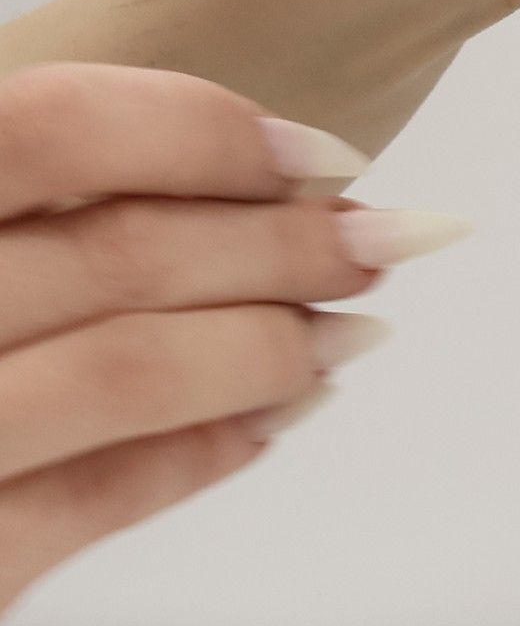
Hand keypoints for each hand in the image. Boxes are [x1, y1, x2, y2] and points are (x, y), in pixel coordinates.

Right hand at [0, 64, 460, 613]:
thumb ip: (13, 205)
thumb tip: (192, 175)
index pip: (49, 126)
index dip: (201, 133)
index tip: (314, 155)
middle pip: (121, 251)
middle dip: (280, 247)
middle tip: (377, 242)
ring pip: (130, 369)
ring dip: (267, 347)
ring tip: (349, 333)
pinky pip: (99, 500)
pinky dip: (203, 453)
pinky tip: (275, 420)